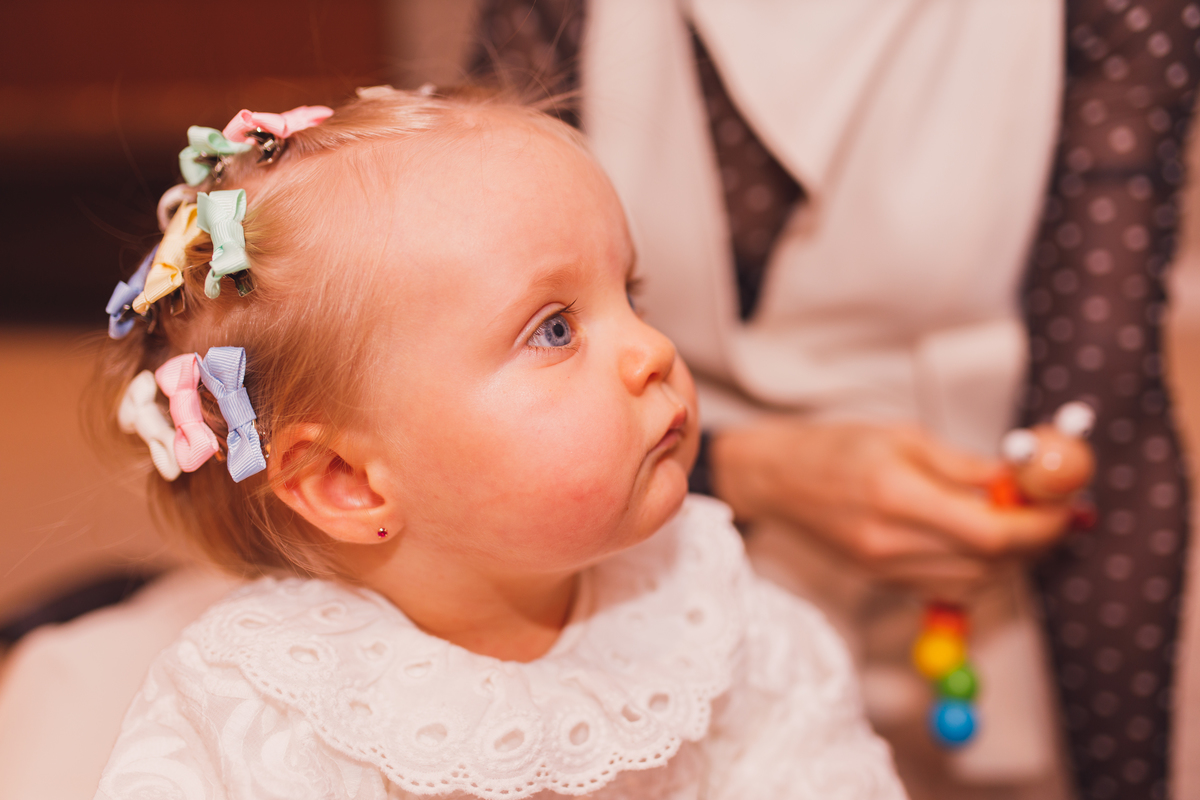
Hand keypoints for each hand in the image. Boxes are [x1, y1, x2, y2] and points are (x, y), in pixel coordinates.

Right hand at [709, 419, 1074, 594]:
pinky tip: (978, 539)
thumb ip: (963, 465)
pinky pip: (946, 586)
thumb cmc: (837, 446)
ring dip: (1008, 558)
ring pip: (973, 581)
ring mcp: (883, 568)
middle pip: (988, 563)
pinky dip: (976, 568)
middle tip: (1053, 514)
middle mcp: (889, 541)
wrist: (777, 479)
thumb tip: (1022, 482)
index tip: (1064, 507)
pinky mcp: (880, 580)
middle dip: (1033, 542)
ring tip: (1016, 523)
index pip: (989, 532)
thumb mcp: (903, 435)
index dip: (1038, 526)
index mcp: (896, 493)